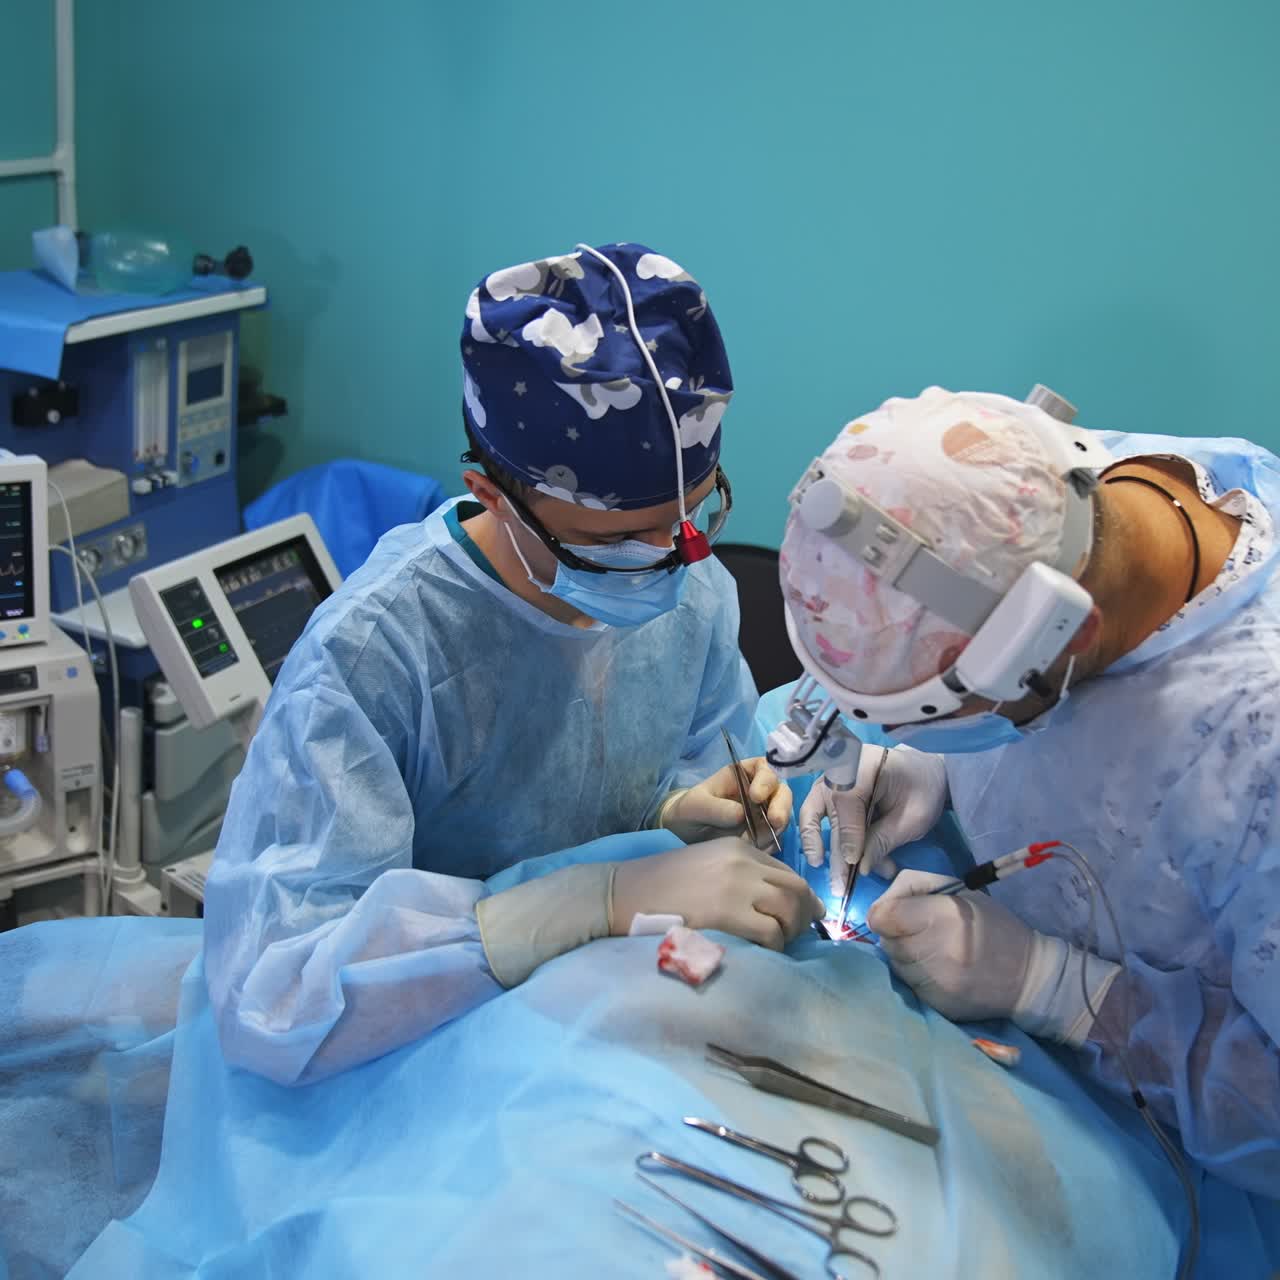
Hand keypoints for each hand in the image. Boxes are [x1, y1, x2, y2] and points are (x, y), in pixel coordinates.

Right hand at [610, 837, 824, 950]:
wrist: (625, 892)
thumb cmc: (660, 886)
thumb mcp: (705, 865)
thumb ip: (737, 874)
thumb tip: (771, 903)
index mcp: (737, 847)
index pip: (785, 871)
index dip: (800, 896)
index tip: (803, 915)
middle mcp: (742, 861)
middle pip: (795, 888)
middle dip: (805, 913)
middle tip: (802, 934)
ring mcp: (736, 885)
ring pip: (789, 908)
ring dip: (792, 930)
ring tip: (781, 945)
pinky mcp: (727, 912)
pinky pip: (771, 932)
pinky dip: (775, 945)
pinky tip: (764, 952)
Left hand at [660, 758, 792, 850]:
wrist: (685, 835)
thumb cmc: (689, 810)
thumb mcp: (694, 805)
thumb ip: (714, 807)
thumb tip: (740, 814)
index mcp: (742, 775)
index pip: (764, 768)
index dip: (765, 780)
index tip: (756, 797)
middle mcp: (758, 791)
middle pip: (781, 793)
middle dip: (781, 806)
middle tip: (775, 821)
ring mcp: (763, 813)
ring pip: (782, 816)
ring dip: (775, 829)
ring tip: (756, 841)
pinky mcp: (764, 834)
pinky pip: (774, 838)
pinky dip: (769, 844)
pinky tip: (755, 849)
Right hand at [799, 746, 947, 897]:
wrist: (925, 773)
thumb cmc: (923, 790)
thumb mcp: (914, 817)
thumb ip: (885, 838)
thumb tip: (860, 867)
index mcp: (864, 764)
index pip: (848, 800)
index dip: (850, 835)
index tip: (855, 864)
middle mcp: (839, 768)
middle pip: (831, 814)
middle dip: (837, 854)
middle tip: (841, 887)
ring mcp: (830, 780)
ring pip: (812, 814)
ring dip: (818, 847)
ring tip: (830, 877)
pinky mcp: (827, 793)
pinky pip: (813, 815)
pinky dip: (815, 838)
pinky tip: (821, 859)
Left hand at [865, 870, 1119, 1045]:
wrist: (1029, 979)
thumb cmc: (994, 927)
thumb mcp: (960, 893)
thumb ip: (917, 887)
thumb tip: (884, 899)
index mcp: (945, 916)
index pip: (885, 916)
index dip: (884, 912)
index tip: (895, 913)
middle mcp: (936, 950)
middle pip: (887, 940)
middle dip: (895, 933)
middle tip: (919, 931)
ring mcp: (936, 982)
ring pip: (895, 964)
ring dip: (903, 955)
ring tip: (931, 950)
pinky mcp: (937, 1004)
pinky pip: (908, 985)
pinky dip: (915, 976)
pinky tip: (938, 970)